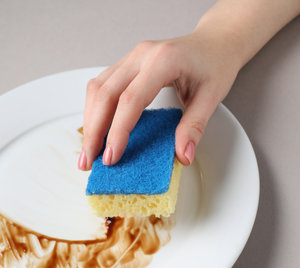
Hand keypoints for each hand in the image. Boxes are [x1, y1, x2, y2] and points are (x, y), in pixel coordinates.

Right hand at [78, 26, 241, 169]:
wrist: (214, 42)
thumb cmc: (214, 64)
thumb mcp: (212, 97)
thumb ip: (194, 127)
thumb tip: (183, 155)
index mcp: (163, 61)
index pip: (130, 100)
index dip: (117, 132)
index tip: (111, 158)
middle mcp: (141, 56)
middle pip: (105, 94)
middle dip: (93, 131)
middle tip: (88, 161)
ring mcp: (131, 58)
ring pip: (97, 88)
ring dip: (89, 121)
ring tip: (88, 151)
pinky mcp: (127, 65)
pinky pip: (102, 86)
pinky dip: (95, 110)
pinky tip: (96, 129)